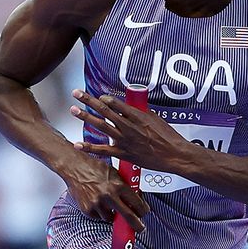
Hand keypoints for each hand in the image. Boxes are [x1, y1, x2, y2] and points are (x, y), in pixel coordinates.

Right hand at [51, 95, 150, 230]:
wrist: (74, 167)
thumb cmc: (94, 167)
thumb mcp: (114, 173)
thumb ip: (124, 186)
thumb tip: (135, 198)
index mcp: (118, 185)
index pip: (137, 203)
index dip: (143, 210)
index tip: (144, 213)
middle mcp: (109, 196)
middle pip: (128, 216)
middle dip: (136, 224)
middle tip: (140, 228)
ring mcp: (97, 204)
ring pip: (111, 218)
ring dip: (113, 215)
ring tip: (108, 205)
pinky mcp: (87, 209)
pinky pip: (98, 216)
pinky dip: (99, 212)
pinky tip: (97, 202)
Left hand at [69, 89, 191, 175]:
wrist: (173, 155)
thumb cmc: (167, 136)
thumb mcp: (155, 118)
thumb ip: (140, 112)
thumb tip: (130, 107)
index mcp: (137, 116)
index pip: (116, 103)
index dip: (104, 98)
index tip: (98, 96)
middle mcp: (128, 126)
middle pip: (104, 110)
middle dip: (88, 101)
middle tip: (76, 93)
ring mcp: (124, 140)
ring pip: (101, 126)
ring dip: (85, 117)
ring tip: (73, 110)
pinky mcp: (123, 153)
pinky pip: (103, 150)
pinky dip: (89, 147)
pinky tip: (77, 144)